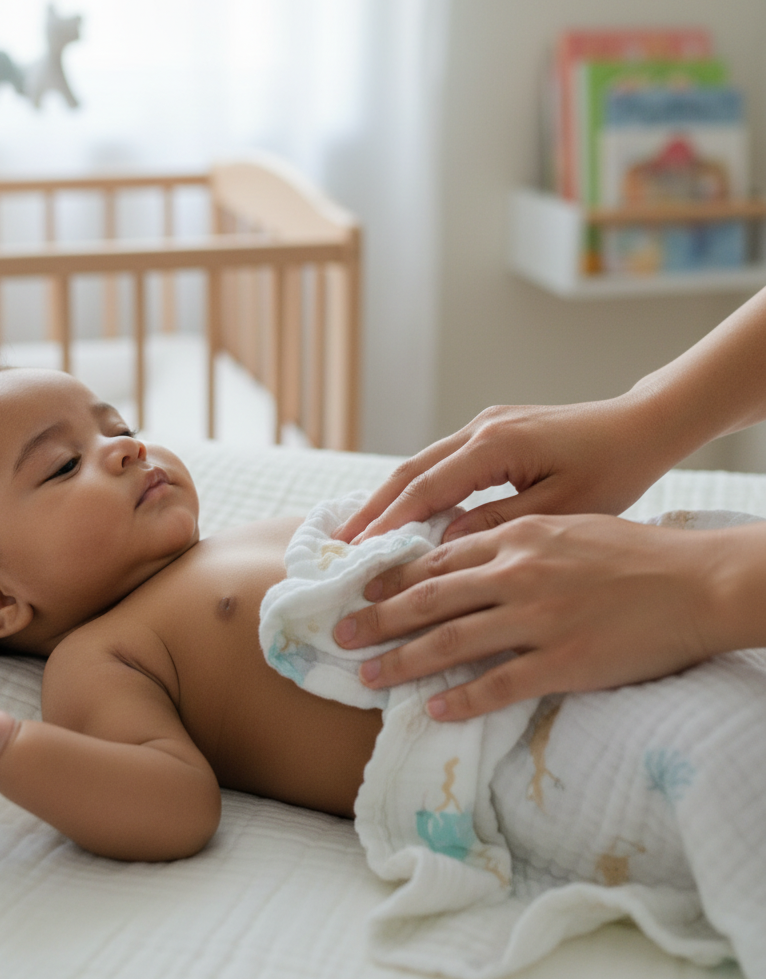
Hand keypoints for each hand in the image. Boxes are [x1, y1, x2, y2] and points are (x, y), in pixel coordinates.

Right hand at [333, 398, 673, 544]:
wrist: (640, 426)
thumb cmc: (612, 470)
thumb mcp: (560, 509)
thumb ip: (499, 524)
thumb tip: (444, 540)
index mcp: (496, 446)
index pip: (426, 488)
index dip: (388, 522)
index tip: (356, 553)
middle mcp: (480, 429)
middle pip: (409, 470)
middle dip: (372, 508)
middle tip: (338, 544)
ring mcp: (483, 425)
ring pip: (420, 463)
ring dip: (388, 498)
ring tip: (358, 533)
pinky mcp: (491, 431)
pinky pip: (441, 462)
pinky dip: (415, 489)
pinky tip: (402, 513)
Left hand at [333, 514, 718, 719]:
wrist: (695, 581)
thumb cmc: (631, 551)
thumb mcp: (564, 524)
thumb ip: (511, 538)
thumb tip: (462, 553)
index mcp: (517, 536)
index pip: (438, 558)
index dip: (393, 578)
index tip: (360, 592)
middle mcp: (517, 573)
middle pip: (430, 599)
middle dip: (378, 619)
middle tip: (341, 635)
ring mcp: (538, 618)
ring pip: (451, 642)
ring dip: (402, 661)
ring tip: (368, 676)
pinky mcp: (563, 661)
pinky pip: (499, 685)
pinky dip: (461, 699)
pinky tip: (434, 710)